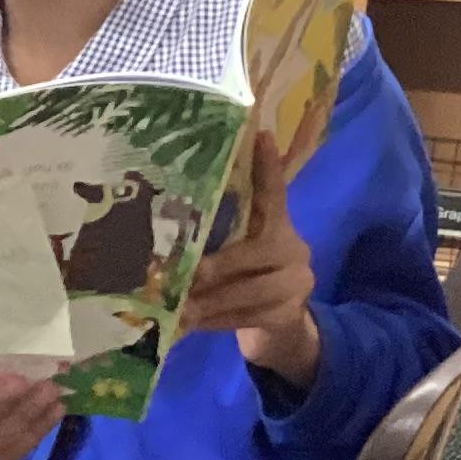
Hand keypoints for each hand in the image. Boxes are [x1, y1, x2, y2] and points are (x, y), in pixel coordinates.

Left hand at [181, 130, 322, 387]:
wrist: (278, 325)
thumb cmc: (242, 278)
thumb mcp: (235, 250)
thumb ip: (216, 235)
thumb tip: (163, 224)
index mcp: (279, 225)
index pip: (275, 193)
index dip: (268, 167)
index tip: (262, 134)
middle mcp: (295, 248)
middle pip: (258, 253)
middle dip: (219, 266)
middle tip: (187, 274)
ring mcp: (297, 282)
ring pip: (251, 291)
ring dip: (211, 299)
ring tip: (181, 307)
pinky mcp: (289, 314)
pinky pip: (248, 316)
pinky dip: (216, 320)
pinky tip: (191, 323)